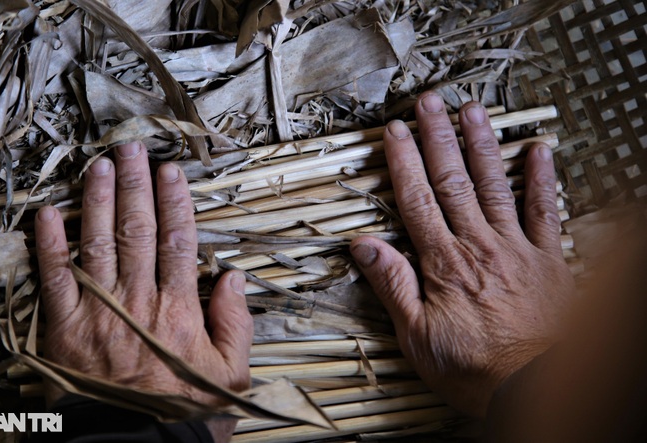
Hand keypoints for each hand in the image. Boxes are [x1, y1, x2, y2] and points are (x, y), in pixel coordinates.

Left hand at [35, 141, 252, 440]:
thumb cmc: (185, 410)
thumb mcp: (231, 374)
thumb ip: (236, 323)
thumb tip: (234, 277)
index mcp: (181, 309)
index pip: (179, 241)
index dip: (176, 202)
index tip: (172, 172)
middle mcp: (139, 300)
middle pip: (139, 231)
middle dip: (137, 186)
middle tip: (134, 150)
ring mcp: (100, 311)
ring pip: (100, 244)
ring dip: (98, 201)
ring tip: (99, 166)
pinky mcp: (66, 327)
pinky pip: (56, 279)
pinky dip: (50, 245)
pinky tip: (48, 214)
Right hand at [350, 93, 573, 416]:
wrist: (534, 389)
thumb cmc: (472, 368)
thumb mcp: (417, 337)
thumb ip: (392, 285)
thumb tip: (363, 245)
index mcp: (443, 263)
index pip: (417, 200)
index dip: (404, 162)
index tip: (395, 131)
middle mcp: (478, 245)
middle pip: (453, 181)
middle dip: (438, 137)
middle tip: (428, 102)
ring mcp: (516, 248)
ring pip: (495, 184)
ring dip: (481, 144)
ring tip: (471, 110)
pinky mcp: (547, 259)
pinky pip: (545, 211)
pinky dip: (541, 179)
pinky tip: (538, 150)